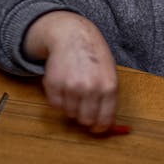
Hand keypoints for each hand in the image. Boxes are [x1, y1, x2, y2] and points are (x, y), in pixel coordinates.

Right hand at [24, 11, 117, 132]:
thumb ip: (109, 99)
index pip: (105, 119)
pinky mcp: (53, 84)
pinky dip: (59, 99)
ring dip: (71, 106)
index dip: (100, 127)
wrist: (72, 35)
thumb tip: (108, 126)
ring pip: (70, 113)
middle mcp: (90, 88)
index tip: (97, 128)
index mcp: (109, 86)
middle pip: (86, 120)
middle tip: (84, 106)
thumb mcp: (110, 74)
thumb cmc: (94, 56)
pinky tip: (64, 84)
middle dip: (85, 117)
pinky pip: (56, 105)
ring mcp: (70, 86)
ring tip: (75, 88)